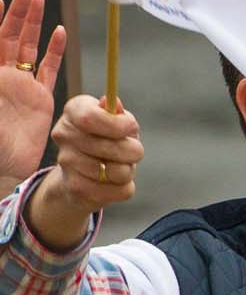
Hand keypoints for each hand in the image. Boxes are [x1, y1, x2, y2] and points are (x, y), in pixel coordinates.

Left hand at [0, 0, 67, 186]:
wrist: (3, 166)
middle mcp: (3, 75)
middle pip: (11, 36)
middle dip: (19, 14)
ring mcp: (22, 86)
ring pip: (29, 48)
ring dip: (35, 25)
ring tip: (40, 1)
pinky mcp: (40, 100)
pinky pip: (49, 70)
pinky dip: (54, 51)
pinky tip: (59, 33)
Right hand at [25, 93, 141, 251]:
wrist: (80, 175)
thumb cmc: (106, 140)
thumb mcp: (115, 122)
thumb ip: (117, 112)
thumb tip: (113, 103)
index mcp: (73, 111)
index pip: (90, 118)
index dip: (117, 125)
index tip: (130, 127)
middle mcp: (63, 135)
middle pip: (113, 147)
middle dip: (133, 151)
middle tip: (131, 151)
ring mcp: (66, 162)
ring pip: (119, 171)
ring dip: (128, 170)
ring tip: (118, 166)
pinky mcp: (77, 188)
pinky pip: (120, 191)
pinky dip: (124, 188)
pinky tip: (113, 182)